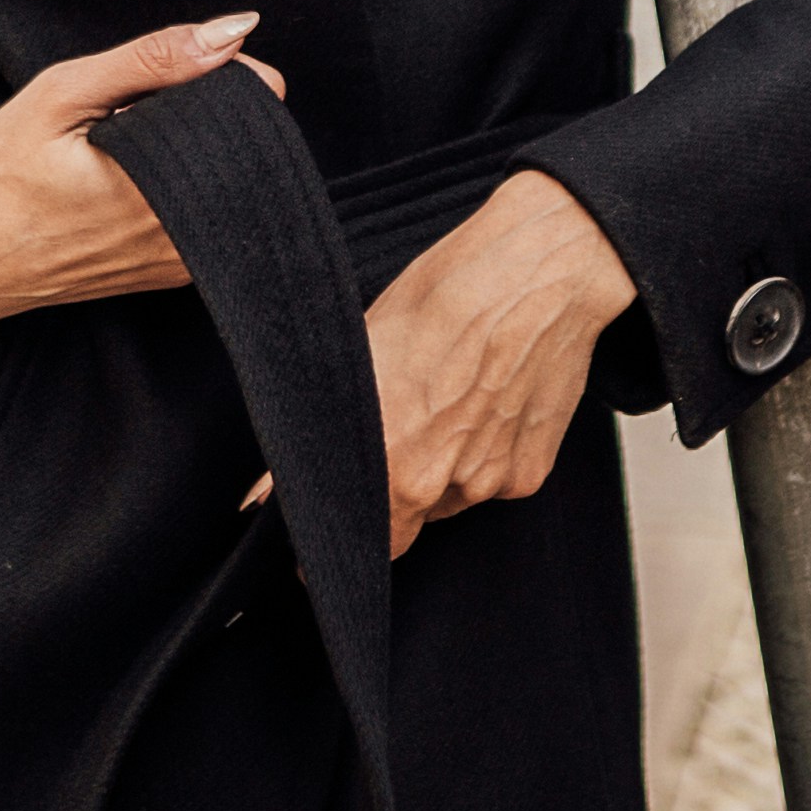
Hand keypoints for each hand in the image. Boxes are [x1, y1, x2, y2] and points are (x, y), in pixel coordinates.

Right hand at [0, 15, 283, 328]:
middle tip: (134, 111)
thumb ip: (154, 59)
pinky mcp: (170, 276)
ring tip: (126, 146)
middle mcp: (186, 234)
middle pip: (248, 145)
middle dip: (206, 113)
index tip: (165, 75)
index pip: (256, 110)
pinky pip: (207, 212)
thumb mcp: (63, 95)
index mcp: (166, 189)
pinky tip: (130, 177)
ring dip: (193, 151)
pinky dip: (181, 184)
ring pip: (229, 179)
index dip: (219, 76)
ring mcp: (181, 262)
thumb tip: (234, 30)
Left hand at [360, 172, 637, 558]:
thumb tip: (268, 487)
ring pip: (446, 501)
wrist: (542, 273)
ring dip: (437, 472)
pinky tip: (486, 402)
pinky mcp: (530, 473)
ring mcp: (489, 482)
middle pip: (399, 524)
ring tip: (448, 402)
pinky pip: (491, 483)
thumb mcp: (364, 350)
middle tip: (396, 436)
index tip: (326, 528)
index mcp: (388, 456)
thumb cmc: (448, 293)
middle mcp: (438, 484)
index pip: (354, 536)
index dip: (337, 532)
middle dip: (387, 496)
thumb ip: (324, 428)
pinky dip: (482, 457)